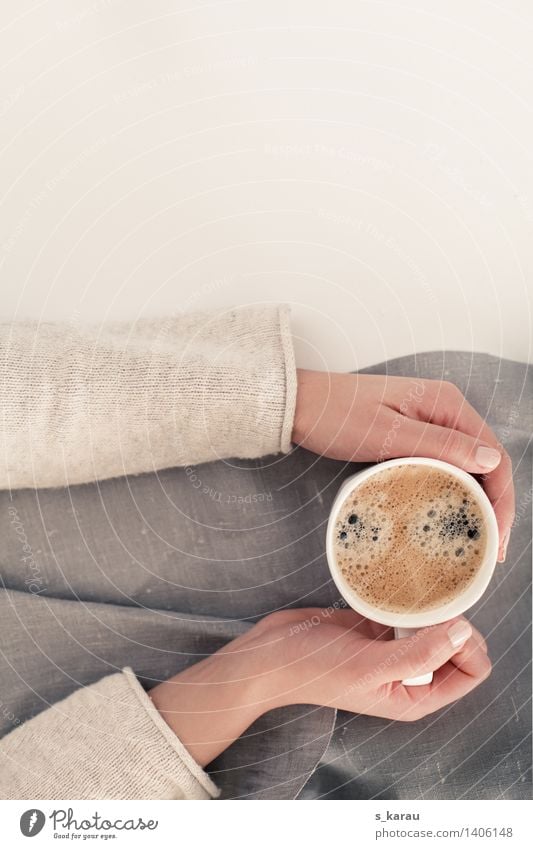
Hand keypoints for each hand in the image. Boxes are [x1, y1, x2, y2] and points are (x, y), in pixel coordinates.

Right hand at [149, 607, 489, 766]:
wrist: (271, 655)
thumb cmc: (315, 669)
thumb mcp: (370, 667)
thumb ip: (420, 654)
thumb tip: (464, 632)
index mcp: (415, 695)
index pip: (471, 670)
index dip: (466, 644)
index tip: (442, 622)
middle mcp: (409, 674)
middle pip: (458, 643)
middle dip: (451, 622)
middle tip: (424, 606)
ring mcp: (393, 647)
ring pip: (435, 623)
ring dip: (431, 607)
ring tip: (412, 594)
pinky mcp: (376, 625)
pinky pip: (408, 609)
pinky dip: (408, 598)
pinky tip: (397, 587)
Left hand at [292, 370, 513, 560]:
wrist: (300, 404)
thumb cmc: (337, 414)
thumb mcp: (388, 434)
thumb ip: (440, 445)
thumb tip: (491, 460)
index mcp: (447, 404)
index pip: (494, 455)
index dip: (502, 500)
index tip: (498, 538)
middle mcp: (446, 409)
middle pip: (487, 462)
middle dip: (496, 507)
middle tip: (493, 550)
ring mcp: (431, 422)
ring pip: (469, 466)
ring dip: (479, 501)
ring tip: (479, 540)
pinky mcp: (415, 434)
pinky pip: (447, 465)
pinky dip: (457, 491)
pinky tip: (453, 515)